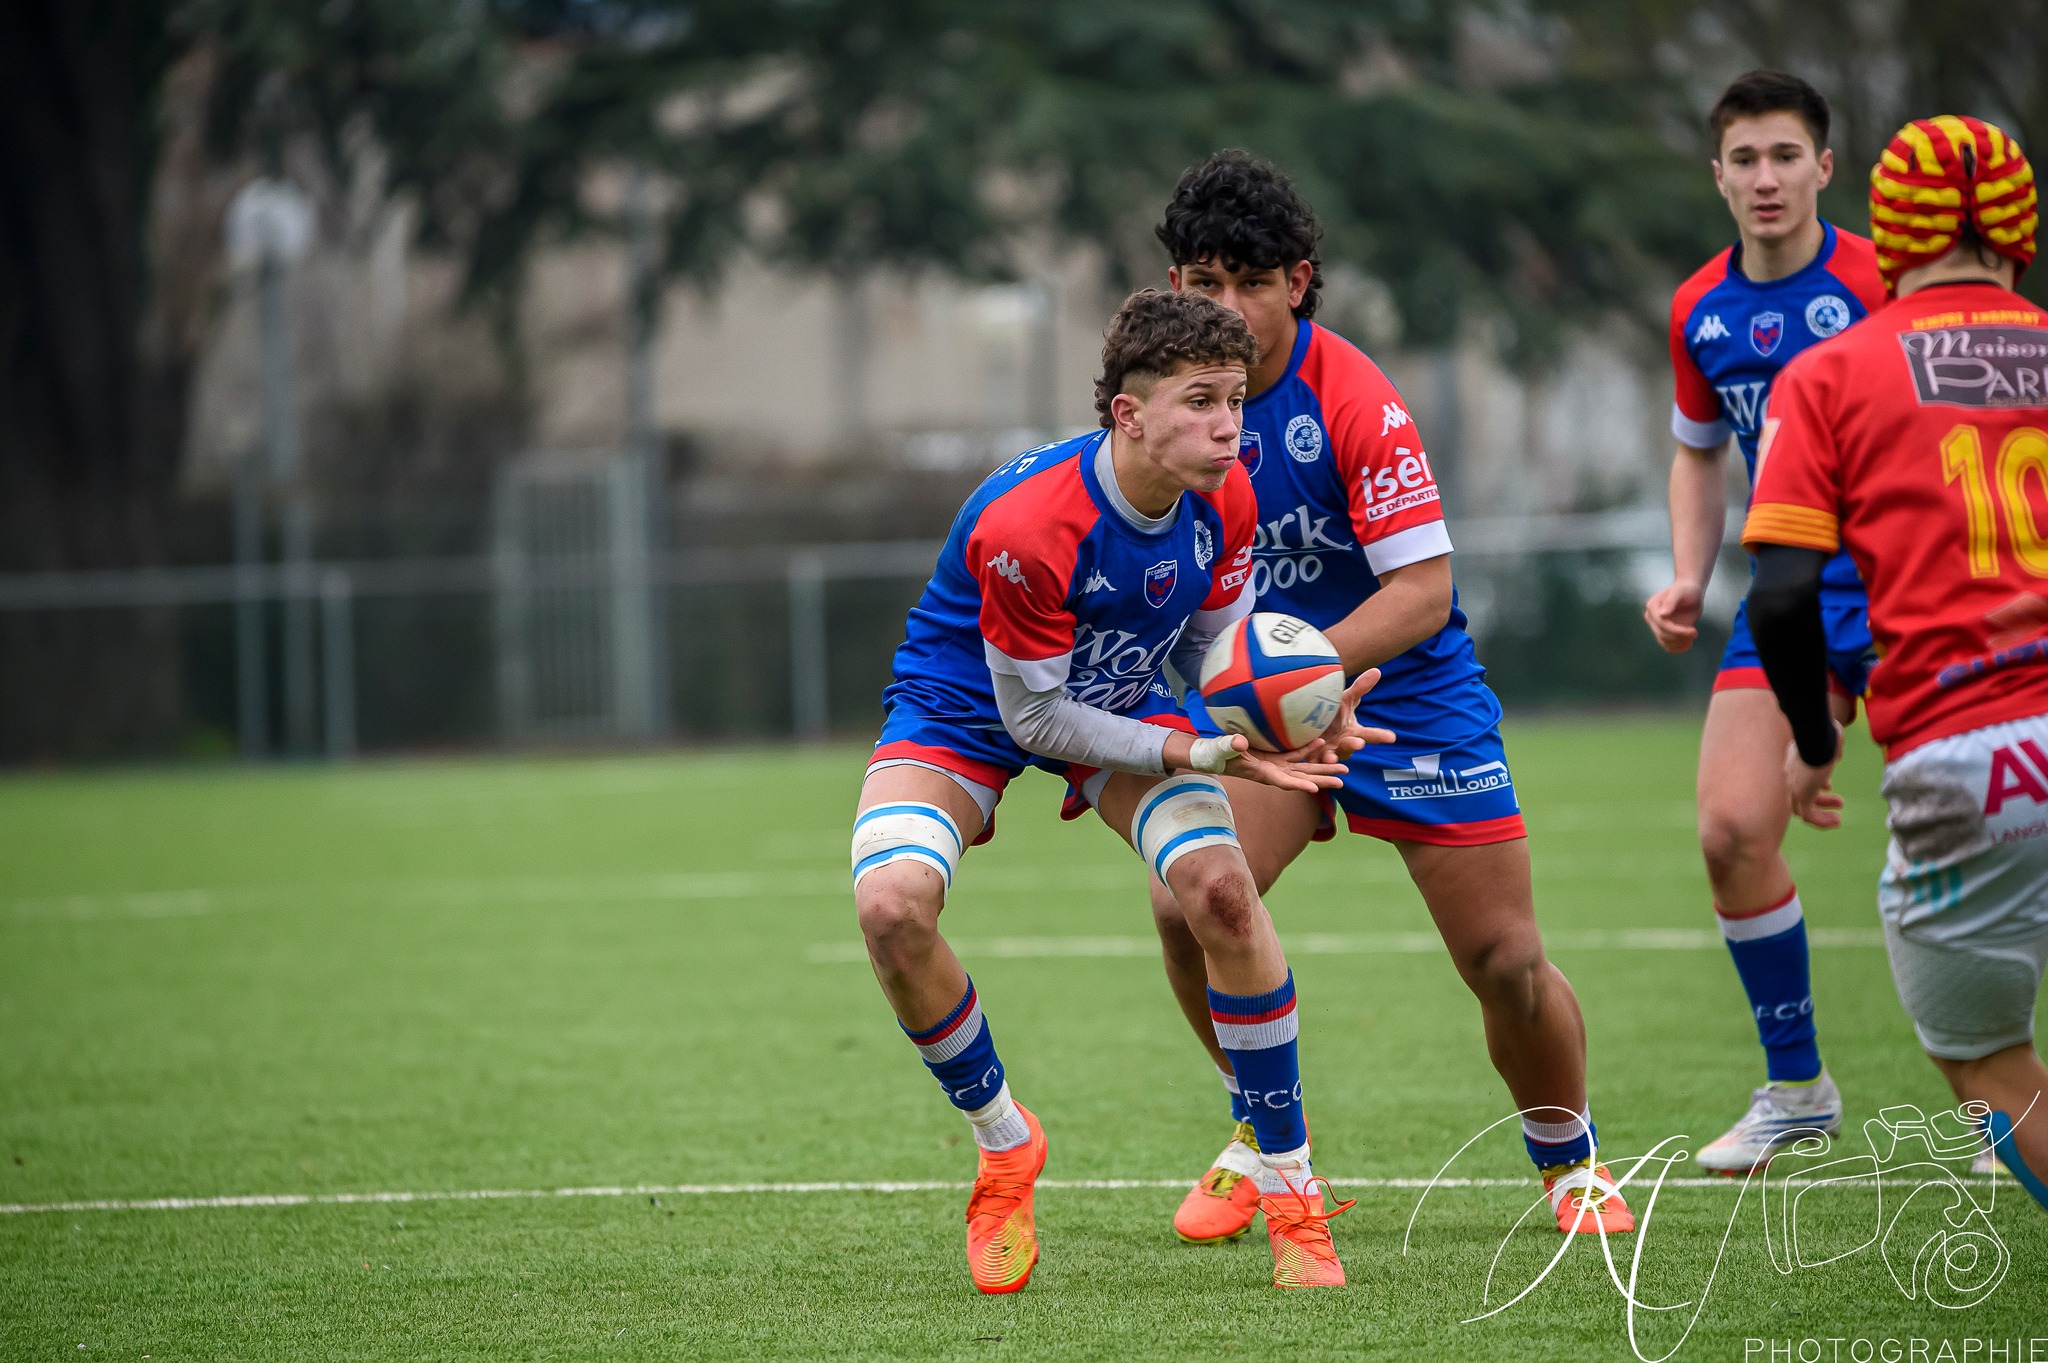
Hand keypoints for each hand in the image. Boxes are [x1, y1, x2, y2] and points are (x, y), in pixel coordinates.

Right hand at [1221, 733, 1348, 793]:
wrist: (1213, 756)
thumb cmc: (1215, 754)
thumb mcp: (1221, 750)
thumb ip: (1230, 746)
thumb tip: (1240, 742)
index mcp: (1261, 774)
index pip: (1283, 782)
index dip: (1298, 785)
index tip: (1315, 790)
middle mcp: (1272, 773)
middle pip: (1302, 778)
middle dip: (1322, 779)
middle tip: (1343, 780)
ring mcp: (1275, 766)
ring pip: (1304, 769)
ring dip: (1323, 769)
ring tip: (1344, 768)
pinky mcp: (1275, 758)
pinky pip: (1296, 755)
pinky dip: (1309, 751)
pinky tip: (1322, 743)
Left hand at [1291, 668, 1396, 764]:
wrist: (1310, 726)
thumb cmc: (1333, 714)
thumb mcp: (1346, 700)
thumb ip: (1360, 688)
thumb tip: (1377, 670)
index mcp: (1354, 732)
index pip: (1370, 734)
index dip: (1381, 736)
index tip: (1392, 737)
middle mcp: (1344, 745)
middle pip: (1351, 746)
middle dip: (1355, 745)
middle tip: (1360, 744)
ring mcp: (1329, 752)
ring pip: (1332, 757)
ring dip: (1332, 757)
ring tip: (1331, 757)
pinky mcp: (1313, 757)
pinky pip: (1313, 759)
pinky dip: (1311, 757)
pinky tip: (1309, 754)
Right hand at [1644, 580, 1704, 652]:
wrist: (1690, 593)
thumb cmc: (1686, 590)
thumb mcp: (1680, 592)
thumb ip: (1671, 601)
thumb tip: (1663, 615)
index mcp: (1652, 606)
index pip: (1662, 624)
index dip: (1677, 631)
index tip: (1694, 631)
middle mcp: (1651, 618)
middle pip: (1662, 634)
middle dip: (1680, 637)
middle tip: (1695, 633)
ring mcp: (1656, 626)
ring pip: (1664, 642)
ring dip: (1679, 643)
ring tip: (1692, 637)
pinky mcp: (1663, 632)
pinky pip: (1667, 646)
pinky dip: (1678, 648)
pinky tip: (1689, 643)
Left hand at [1785, 724, 1844, 828]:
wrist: (1815, 735)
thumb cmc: (1824, 732)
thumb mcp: (1827, 738)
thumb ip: (1830, 746)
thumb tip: (1835, 755)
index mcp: (1792, 761)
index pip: (1798, 779)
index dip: (1815, 783)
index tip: (1828, 785)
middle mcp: (1789, 775)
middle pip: (1798, 794)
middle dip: (1820, 798)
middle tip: (1839, 800)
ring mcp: (1792, 785)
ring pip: (1801, 807)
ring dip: (1822, 812)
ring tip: (1839, 814)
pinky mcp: (1800, 794)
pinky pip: (1808, 816)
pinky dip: (1822, 821)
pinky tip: (1837, 821)